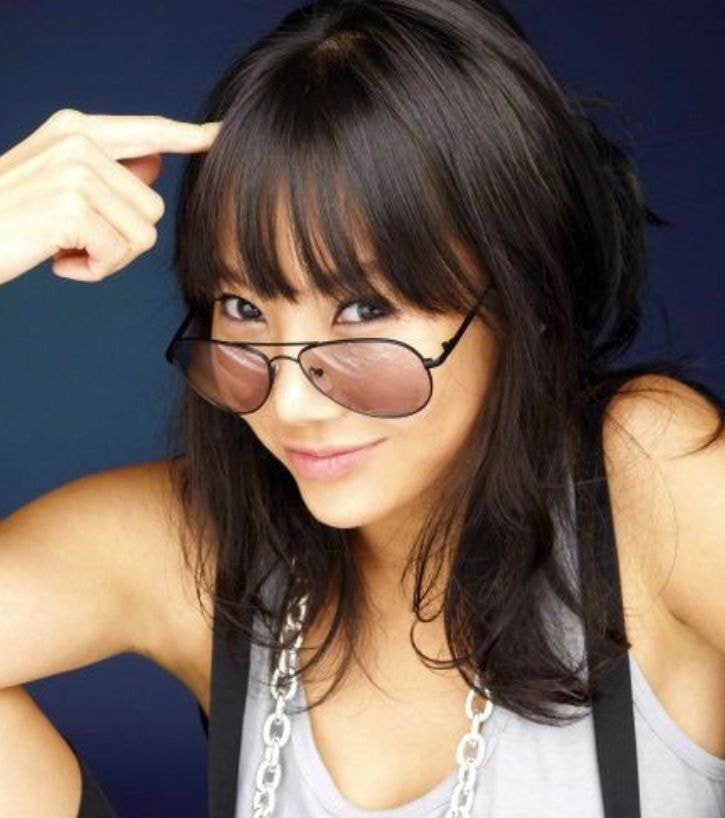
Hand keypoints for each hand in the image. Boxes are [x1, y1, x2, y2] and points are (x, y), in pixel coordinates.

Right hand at [0, 108, 220, 284]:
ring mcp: (76, 172)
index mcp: (76, 129)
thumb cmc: (8, 215)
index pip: (148, 131)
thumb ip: (109, 169)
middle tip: (71, 238)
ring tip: (62, 245)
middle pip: (152, 208)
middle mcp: (79, 142)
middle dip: (120, 238)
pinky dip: (92, 270)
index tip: (219, 134)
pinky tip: (57, 259)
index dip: (188, 136)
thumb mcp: (56, 182)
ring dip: (106, 256)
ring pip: (142, 235)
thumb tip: (157, 162)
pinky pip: (119, 254)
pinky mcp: (72, 207)